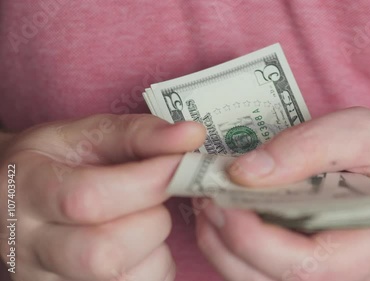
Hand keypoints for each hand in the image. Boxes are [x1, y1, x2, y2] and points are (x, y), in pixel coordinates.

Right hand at [0, 114, 204, 280]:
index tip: (178, 165)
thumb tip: (192, 134)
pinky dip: (152, 267)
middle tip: (153, 198)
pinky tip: (138, 244)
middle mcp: (31, 245)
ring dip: (155, 248)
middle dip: (152, 220)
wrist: (18, 195)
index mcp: (29, 190)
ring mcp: (48, 279)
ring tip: (141, 220)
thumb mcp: (87, 134)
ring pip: (124, 280)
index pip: (88, 199)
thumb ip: (139, 133)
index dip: (147, 183)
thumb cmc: (57, 162)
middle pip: (106, 253)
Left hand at [195, 107, 369, 280]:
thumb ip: (306, 147)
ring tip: (210, 208)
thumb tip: (244, 172)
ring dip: (225, 251)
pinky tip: (229, 224)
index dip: (252, 238)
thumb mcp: (361, 133)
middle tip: (204, 199)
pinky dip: (239, 256)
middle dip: (227, 243)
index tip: (219, 198)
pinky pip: (269, 279)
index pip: (306, 263)